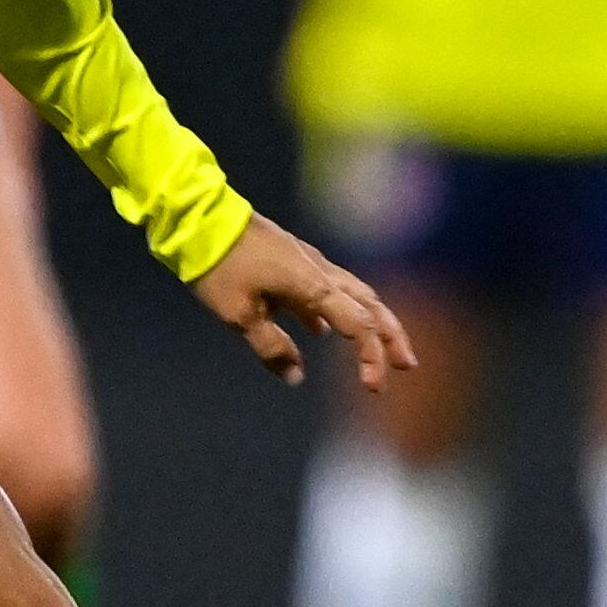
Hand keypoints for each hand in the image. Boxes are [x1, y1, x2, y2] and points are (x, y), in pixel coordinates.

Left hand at [191, 211, 413, 390]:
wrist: (200, 218)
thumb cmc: (219, 267)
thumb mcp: (239, 315)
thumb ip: (272, 347)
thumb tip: (296, 375)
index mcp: (313, 287)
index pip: (359, 326)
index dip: (372, 357)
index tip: (374, 387)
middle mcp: (320, 272)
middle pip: (370, 305)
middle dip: (391, 336)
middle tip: (407, 364)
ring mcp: (308, 262)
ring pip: (353, 293)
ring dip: (370, 321)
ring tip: (377, 347)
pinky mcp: (292, 259)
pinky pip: (326, 287)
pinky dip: (334, 310)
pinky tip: (323, 330)